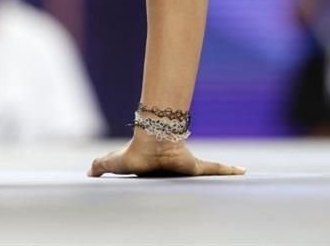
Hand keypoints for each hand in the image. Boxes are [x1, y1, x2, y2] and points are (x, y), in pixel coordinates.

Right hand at [87, 132, 245, 177]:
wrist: (150, 145)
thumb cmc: (134, 154)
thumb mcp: (113, 163)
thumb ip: (100, 166)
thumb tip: (86, 171)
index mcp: (158, 169)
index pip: (165, 173)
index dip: (168, 175)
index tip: (171, 175)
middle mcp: (175, 168)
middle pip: (188, 174)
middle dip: (197, 177)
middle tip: (207, 185)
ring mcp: (187, 168)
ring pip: (206, 172)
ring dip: (220, 174)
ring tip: (234, 177)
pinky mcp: (197, 167)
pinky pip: (216, 169)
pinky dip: (230, 170)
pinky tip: (244, 172)